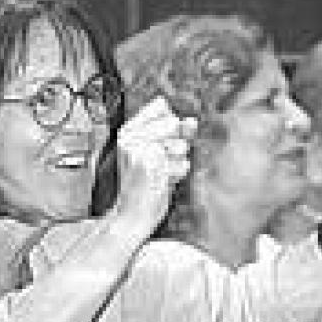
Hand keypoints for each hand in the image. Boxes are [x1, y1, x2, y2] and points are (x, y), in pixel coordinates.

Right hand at [114, 96, 196, 231]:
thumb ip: (175, 133)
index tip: (159, 144)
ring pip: (181, 144)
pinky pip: (183, 164)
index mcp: (128, 130)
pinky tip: (161, 183)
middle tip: (158, 163)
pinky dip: (177, 175)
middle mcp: (131, 136)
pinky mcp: (153, 165)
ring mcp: (140, 150)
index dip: (170, 125)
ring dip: (177, 161)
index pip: (161, 106)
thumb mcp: (158, 153)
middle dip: (175, 145)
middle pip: (174, 124)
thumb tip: (193, 121)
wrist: (130, 215)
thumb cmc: (146, 184)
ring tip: (159, 173)